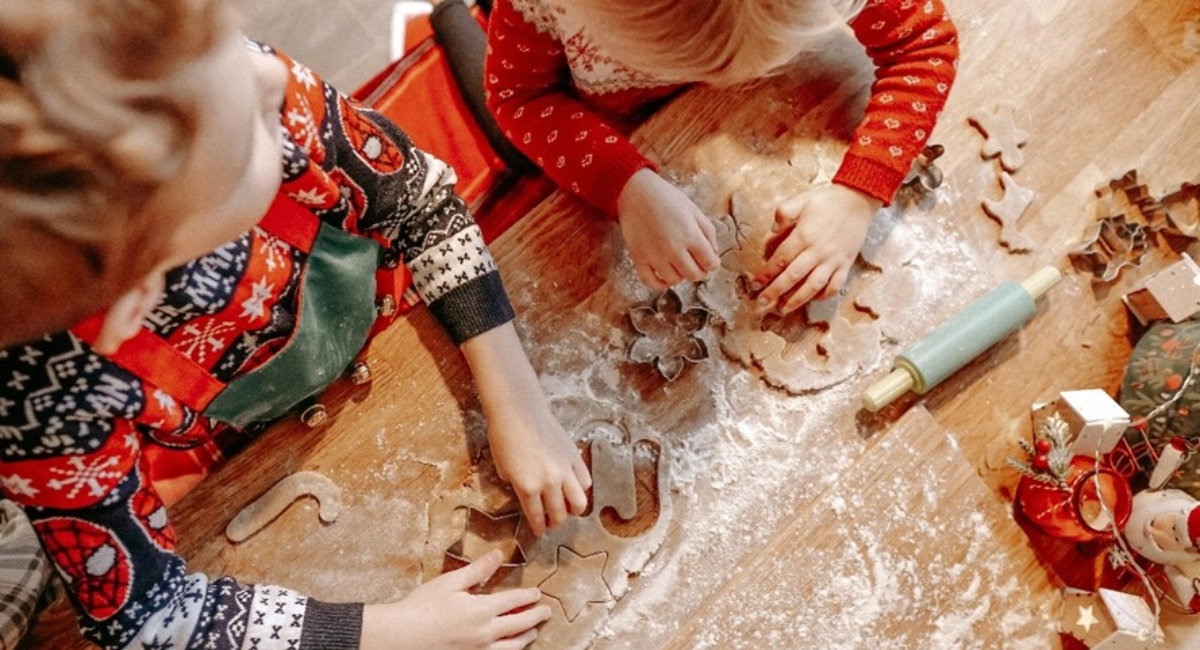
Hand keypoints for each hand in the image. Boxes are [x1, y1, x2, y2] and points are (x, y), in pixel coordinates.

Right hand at [360, 550, 550, 649]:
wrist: (402, 637)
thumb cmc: (423, 607)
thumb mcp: (451, 582)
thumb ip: (478, 570)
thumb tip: (498, 555)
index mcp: (482, 610)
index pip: (514, 601)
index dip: (528, 597)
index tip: (538, 594)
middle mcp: (485, 633)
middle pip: (519, 625)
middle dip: (535, 618)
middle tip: (545, 613)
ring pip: (511, 646)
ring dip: (525, 638)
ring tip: (532, 633)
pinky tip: (507, 648)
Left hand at [460, 324, 591, 535]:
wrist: (519, 411)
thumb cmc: (504, 437)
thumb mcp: (503, 469)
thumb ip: (517, 487)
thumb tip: (528, 496)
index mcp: (527, 487)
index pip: (537, 517)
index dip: (538, 527)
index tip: (539, 530)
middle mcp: (549, 482)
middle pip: (559, 514)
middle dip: (555, 522)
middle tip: (551, 522)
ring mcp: (565, 470)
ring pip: (579, 503)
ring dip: (573, 510)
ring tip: (567, 509)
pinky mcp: (574, 457)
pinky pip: (585, 482)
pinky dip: (581, 489)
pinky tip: (573, 488)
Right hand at [617, 168, 719, 289]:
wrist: (636, 192)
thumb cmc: (666, 198)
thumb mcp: (694, 210)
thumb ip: (708, 233)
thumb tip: (713, 253)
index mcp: (691, 235)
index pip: (710, 263)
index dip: (713, 263)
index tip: (709, 259)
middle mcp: (673, 249)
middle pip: (694, 275)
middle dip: (699, 271)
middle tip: (696, 263)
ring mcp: (655, 256)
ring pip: (674, 280)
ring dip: (680, 275)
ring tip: (679, 263)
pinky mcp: (639, 259)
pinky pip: (651, 282)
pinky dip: (660, 283)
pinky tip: (664, 275)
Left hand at [753, 184, 880, 313]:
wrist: (858, 200)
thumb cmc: (827, 201)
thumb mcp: (801, 199)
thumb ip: (783, 213)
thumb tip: (771, 230)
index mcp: (804, 236)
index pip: (780, 259)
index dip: (766, 273)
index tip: (755, 283)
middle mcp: (818, 251)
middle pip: (792, 276)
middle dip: (775, 291)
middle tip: (761, 302)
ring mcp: (833, 260)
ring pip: (813, 286)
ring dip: (797, 300)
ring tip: (783, 308)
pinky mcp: (846, 264)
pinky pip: (835, 285)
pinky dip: (823, 295)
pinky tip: (812, 299)